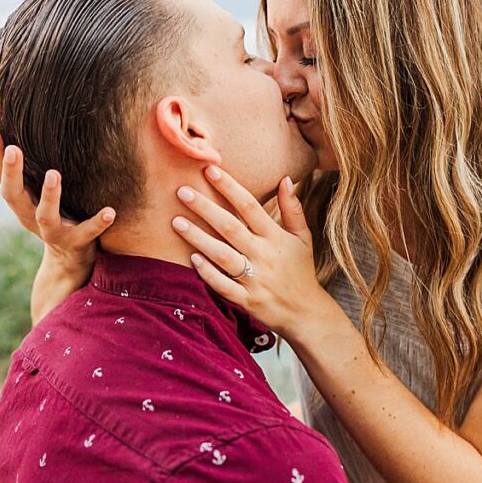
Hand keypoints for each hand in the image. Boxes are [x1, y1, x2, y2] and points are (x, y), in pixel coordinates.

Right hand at [0, 126, 115, 320]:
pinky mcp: (76, 242)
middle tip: (14, 149)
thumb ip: (31, 166)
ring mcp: (52, 231)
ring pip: (45, 216)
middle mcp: (30, 216)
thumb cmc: (54, 213)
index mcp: (20, 201)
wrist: (69, 260)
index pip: (1, 175)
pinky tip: (110, 212)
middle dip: (11, 173)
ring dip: (49, 195)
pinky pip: (87, 233)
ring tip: (54, 174)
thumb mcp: (38, 192)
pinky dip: (97, 223)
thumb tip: (18, 127)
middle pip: (13, 195)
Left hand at [171, 165, 339, 341]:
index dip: (230, 188)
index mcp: (275, 237)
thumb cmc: (300, 269)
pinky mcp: (246, 300)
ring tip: (176, 222)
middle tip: (181, 191)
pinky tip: (191, 258)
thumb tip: (286, 178)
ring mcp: (254, 279)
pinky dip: (208, 273)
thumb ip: (292, 208)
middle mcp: (264, 255)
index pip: (250, 207)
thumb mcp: (303, 237)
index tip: (210, 170)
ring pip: (223, 255)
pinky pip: (223, 286)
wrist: (305, 313)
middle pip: (230, 227)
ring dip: (198, 238)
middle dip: (205, 208)